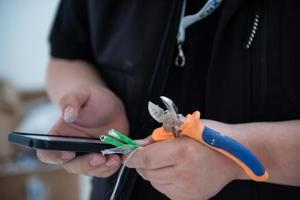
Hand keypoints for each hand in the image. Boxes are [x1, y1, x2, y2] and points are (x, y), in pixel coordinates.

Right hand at [37, 85, 128, 176]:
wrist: (108, 105)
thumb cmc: (90, 98)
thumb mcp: (81, 94)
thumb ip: (71, 101)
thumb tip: (68, 115)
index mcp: (59, 136)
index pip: (47, 153)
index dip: (54, 156)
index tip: (69, 152)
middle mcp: (71, 149)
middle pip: (71, 166)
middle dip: (85, 164)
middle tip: (99, 157)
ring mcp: (87, 155)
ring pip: (90, 171)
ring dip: (101, 168)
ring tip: (113, 158)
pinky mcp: (103, 158)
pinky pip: (105, 170)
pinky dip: (112, 167)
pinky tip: (118, 157)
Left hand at [125, 133, 241, 199]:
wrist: (235, 156)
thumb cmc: (211, 137)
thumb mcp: (183, 128)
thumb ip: (156, 138)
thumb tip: (135, 146)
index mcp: (183, 152)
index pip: (145, 158)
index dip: (133, 157)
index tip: (128, 155)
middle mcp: (184, 174)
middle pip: (147, 172)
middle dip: (145, 162)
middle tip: (155, 153)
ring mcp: (187, 190)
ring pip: (154, 182)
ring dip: (155, 171)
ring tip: (171, 161)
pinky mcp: (190, 199)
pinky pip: (165, 190)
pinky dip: (165, 181)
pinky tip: (178, 171)